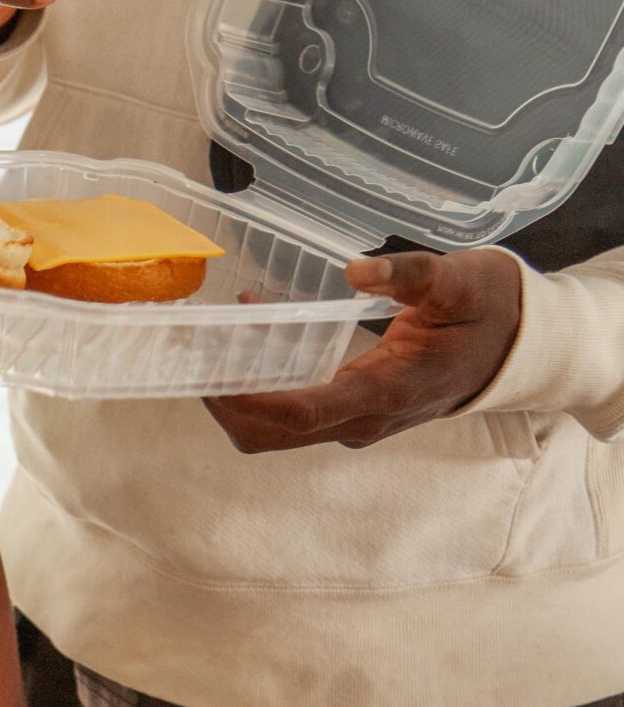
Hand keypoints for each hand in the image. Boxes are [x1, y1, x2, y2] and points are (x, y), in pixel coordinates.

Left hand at [205, 248, 523, 453]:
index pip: (300, 413)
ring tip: (204, 343)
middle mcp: (363, 420)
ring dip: (234, 397)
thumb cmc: (488, 310)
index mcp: (385, 391)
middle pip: (272, 435)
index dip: (246, 399)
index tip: (205, 370)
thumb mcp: (459, 280)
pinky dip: (259, 388)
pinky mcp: (351, 413)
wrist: (518, 349)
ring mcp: (356, 423)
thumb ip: (410, 274)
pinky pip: (292, 413)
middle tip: (188, 352)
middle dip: (222, 404)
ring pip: (276, 432)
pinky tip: (249, 338)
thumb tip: (357, 270)